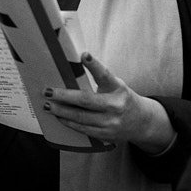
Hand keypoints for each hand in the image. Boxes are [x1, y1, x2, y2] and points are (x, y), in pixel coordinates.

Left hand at [43, 52, 175, 152]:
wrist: (143, 122)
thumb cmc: (122, 98)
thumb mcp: (115, 84)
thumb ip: (98, 76)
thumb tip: (75, 62)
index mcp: (118, 89)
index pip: (105, 75)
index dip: (94, 64)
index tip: (84, 55)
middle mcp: (116, 106)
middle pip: (85, 100)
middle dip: (63, 96)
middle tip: (47, 92)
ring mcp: (112, 123)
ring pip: (81, 117)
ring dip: (61, 112)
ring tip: (48, 106)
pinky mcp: (107, 135)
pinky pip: (83, 129)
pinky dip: (69, 123)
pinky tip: (59, 117)